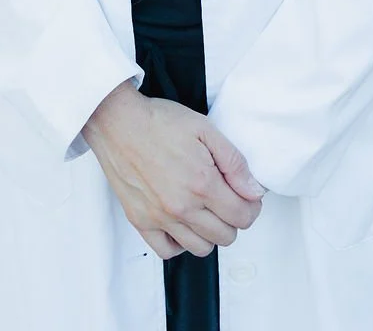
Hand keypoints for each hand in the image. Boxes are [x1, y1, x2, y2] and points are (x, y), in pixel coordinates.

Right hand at [82, 80, 265, 259]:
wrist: (118, 121)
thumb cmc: (159, 121)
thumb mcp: (205, 129)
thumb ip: (234, 162)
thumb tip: (255, 191)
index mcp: (202, 183)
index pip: (243, 216)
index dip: (252, 206)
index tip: (247, 196)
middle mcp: (182, 207)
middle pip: (225, 236)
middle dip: (233, 218)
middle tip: (226, 198)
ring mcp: (159, 218)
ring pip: (201, 248)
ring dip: (210, 232)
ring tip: (205, 209)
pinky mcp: (140, 221)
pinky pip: (167, 251)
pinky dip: (179, 243)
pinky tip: (182, 222)